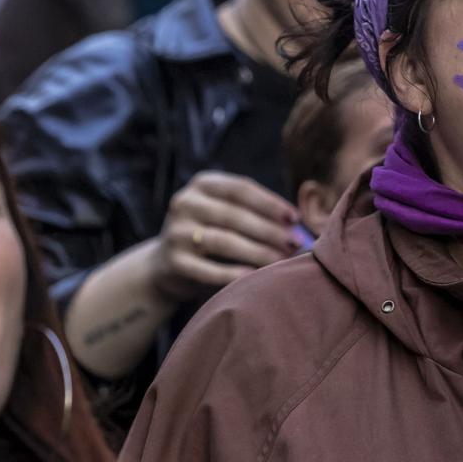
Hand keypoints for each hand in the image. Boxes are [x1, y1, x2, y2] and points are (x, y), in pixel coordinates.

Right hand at [152, 170, 300, 295]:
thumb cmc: (210, 233)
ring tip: (281, 261)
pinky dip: (231, 273)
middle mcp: (185, 202)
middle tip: (294, 243)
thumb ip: (253, 211)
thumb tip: (297, 225)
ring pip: (223, 241)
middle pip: (234, 215)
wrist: (165, 263)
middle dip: (269, 230)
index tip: (295, 217)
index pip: (241, 188)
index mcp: (202, 184)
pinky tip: (253, 277)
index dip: (270, 203)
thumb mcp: (224, 211)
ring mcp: (176, 232)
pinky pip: (207, 269)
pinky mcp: (173, 261)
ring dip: (257, 252)